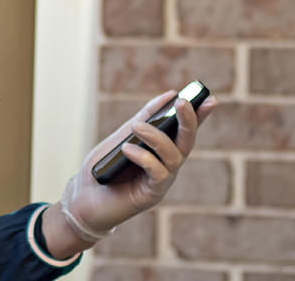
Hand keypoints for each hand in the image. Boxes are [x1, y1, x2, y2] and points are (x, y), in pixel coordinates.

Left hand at [43, 90, 216, 256]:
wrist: (84, 199)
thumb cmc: (104, 168)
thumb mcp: (123, 136)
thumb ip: (144, 118)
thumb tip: (168, 95)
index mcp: (162, 150)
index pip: (185, 130)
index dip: (200, 115)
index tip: (210, 98)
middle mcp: (167, 165)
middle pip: (187, 142)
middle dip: (189, 120)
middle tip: (183, 102)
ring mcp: (161, 181)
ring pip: (174, 156)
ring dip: (157, 137)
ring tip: (137, 127)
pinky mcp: (151, 195)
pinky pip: (157, 173)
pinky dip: (143, 157)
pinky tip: (127, 149)